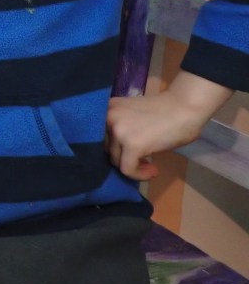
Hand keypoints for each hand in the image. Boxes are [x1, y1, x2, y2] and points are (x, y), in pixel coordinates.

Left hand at [106, 70, 232, 180]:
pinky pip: (127, 170)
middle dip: (123, 157)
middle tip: (142, 160)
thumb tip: (115, 152)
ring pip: (116, 160)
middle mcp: (108, 118)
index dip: (114, 147)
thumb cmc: (165, 111)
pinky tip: (153, 171)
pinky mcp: (132, 145)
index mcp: (107, 108)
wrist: (185, 108)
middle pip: (107, 149)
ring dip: (133, 166)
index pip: (99, 136)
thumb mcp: (132, 115)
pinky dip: (139, 175)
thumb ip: (120, 127)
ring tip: (150, 165)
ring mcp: (118, 131)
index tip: (129, 152)